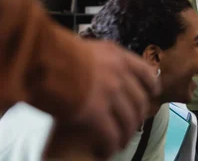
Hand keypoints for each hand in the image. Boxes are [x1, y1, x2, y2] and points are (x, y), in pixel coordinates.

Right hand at [68, 41, 159, 158]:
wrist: (44, 61)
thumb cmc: (57, 52)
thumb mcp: (87, 48)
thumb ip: (100, 59)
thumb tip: (98, 70)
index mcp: (118, 56)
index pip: (145, 72)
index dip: (151, 85)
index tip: (152, 94)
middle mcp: (120, 75)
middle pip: (139, 100)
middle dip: (138, 116)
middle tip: (134, 125)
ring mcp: (111, 95)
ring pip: (128, 120)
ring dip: (126, 134)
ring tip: (121, 142)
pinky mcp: (97, 114)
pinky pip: (111, 134)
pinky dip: (111, 145)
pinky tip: (106, 151)